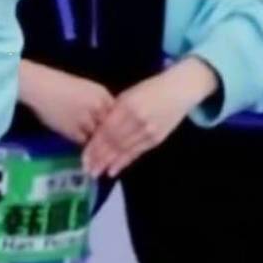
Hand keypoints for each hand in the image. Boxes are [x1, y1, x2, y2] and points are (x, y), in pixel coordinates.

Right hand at [20, 60, 114, 143]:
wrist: (39, 86)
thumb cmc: (59, 84)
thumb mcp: (86, 88)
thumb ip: (98, 102)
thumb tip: (106, 118)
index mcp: (102, 93)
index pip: (116, 113)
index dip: (112, 121)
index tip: (108, 125)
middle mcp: (97, 107)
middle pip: (108, 126)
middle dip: (104, 131)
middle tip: (99, 135)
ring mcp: (86, 120)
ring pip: (96, 136)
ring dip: (92, 137)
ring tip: (86, 136)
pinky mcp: (73, 131)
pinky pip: (82, 141)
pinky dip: (79, 140)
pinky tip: (74, 133)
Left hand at [82, 58, 219, 177]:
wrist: (179, 90)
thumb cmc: (150, 89)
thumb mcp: (129, 94)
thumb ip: (114, 111)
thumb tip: (98, 128)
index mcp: (127, 105)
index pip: (106, 130)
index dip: (94, 145)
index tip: (83, 156)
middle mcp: (137, 120)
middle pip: (113, 142)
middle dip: (98, 157)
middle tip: (86, 169)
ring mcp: (149, 131)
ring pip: (124, 150)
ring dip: (108, 163)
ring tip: (95, 173)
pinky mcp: (157, 139)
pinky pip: (137, 153)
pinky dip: (124, 163)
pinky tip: (112, 170)